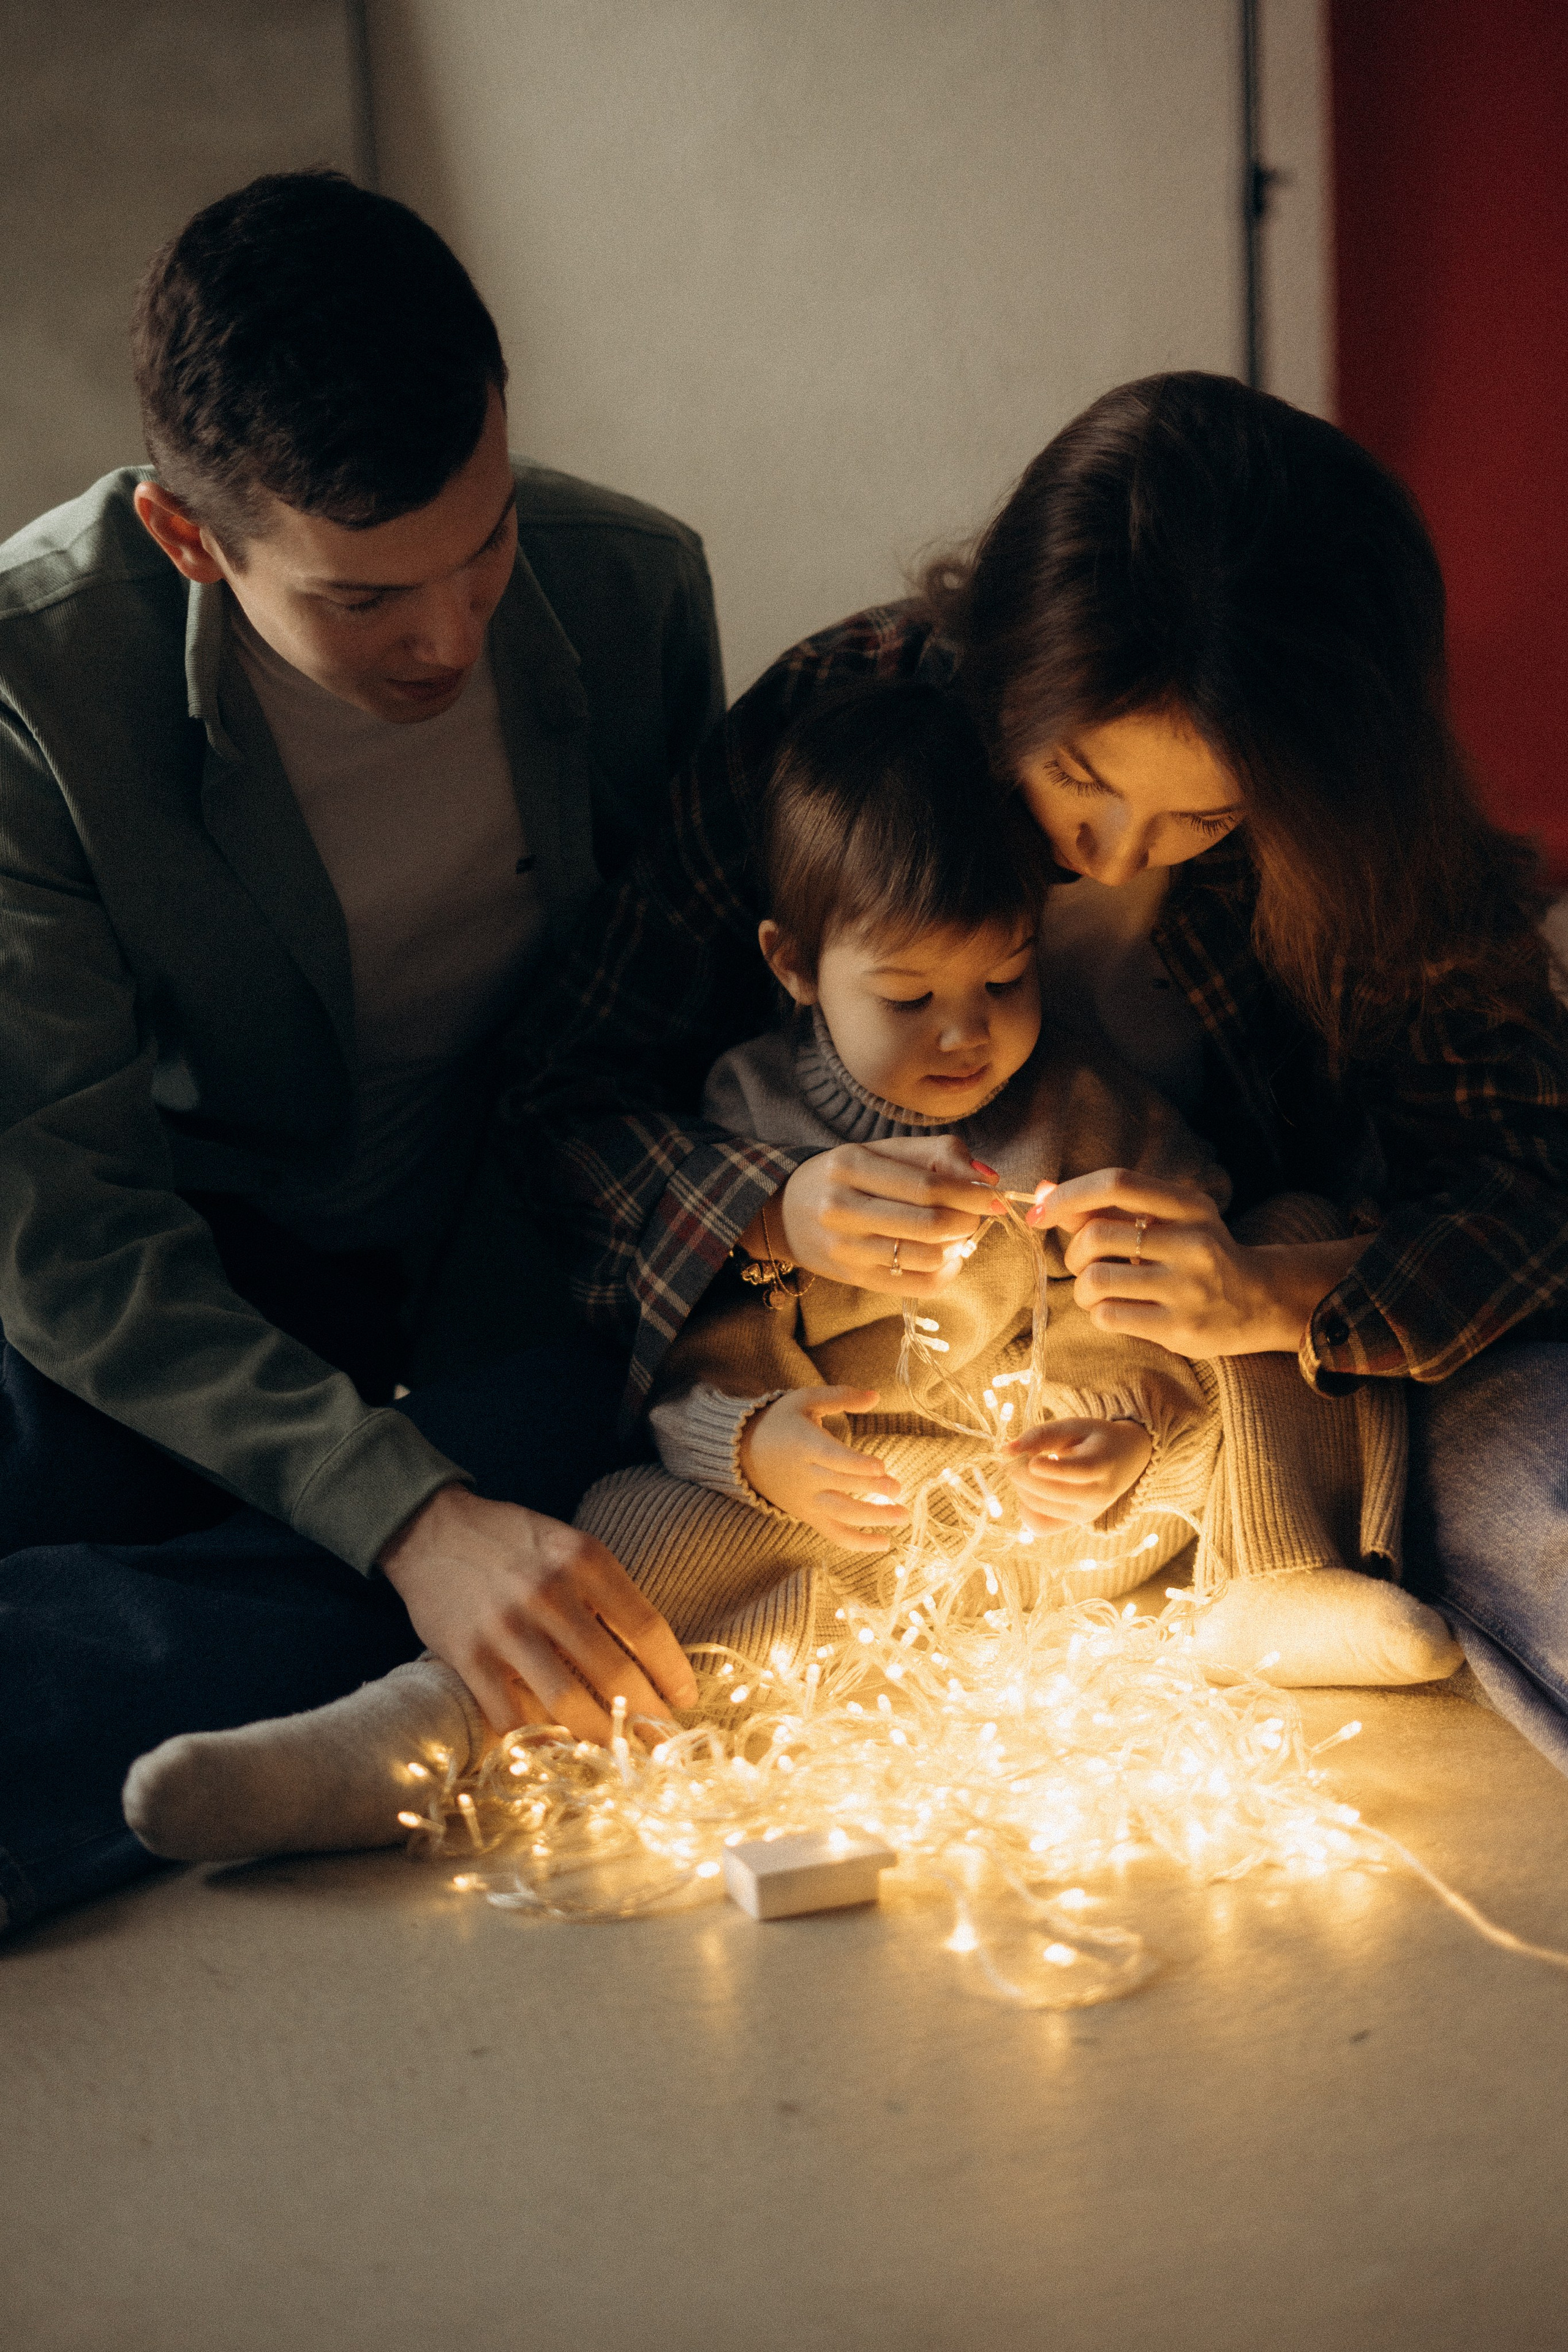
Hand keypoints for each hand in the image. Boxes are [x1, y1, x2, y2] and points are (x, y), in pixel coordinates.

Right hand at [378, 1485, 698, 1739]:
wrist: (430, 1529)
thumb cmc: (511, 1541)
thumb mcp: (569, 1546)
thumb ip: (604, 1592)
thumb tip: (648, 1658)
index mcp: (583, 1559)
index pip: (646, 1628)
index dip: (672, 1672)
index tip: (685, 1699)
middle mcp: (549, 1594)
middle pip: (615, 1674)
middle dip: (647, 1717)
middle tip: (663, 1740)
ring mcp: (507, 1629)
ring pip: (568, 1704)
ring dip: (603, 1738)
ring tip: (622, 1754)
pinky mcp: (469, 1658)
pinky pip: (512, 1717)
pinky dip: (540, 1741)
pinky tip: (561, 1751)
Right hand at [738, 1385, 909, 1550]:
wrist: (745, 1454)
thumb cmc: (781, 1421)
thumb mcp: (805, 1400)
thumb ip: (840, 1397)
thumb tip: (875, 1396)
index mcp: (804, 1444)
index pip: (831, 1458)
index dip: (856, 1464)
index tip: (881, 1467)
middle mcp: (805, 1476)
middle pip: (841, 1486)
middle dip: (871, 1490)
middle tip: (898, 1489)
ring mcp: (807, 1500)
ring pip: (841, 1515)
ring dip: (873, 1518)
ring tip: (903, 1516)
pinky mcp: (808, 1515)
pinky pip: (834, 1534)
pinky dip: (858, 1543)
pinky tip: (885, 1543)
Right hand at [745, 1135, 1005, 1297]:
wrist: (785, 1210)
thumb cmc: (844, 1176)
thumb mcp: (880, 1150)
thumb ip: (936, 1154)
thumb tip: (988, 1178)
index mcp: (850, 1166)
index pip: (927, 1186)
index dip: (970, 1194)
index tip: (994, 1197)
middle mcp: (842, 1208)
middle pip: (929, 1224)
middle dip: (967, 1221)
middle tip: (976, 1216)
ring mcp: (845, 1249)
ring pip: (925, 1257)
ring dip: (957, 1248)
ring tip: (959, 1234)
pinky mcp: (852, 1278)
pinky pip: (915, 1285)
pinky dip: (944, 1274)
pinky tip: (948, 1258)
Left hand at [1003, 1417, 1152, 1532]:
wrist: (1126, 1460)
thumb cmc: (1096, 1439)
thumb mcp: (1074, 1426)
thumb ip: (1041, 1435)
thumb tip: (1005, 1450)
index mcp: (1102, 1466)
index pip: (1074, 1473)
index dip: (1047, 1469)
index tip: (1028, 1459)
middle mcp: (1097, 1496)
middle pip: (1050, 1492)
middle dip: (1021, 1474)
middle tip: (1014, 1458)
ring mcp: (1086, 1514)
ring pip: (1039, 1508)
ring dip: (1022, 1488)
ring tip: (1028, 1471)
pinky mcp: (1075, 1524)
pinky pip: (1040, 1527)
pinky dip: (1027, 1510)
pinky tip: (1032, 1491)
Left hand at [1038, 1169, 1368, 1357]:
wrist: (1259, 1300)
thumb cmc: (1197, 1254)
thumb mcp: (1167, 1219)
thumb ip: (1108, 1207)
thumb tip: (1042, 1192)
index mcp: (1188, 1205)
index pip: (1117, 1183)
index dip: (1068, 1195)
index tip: (1040, 1211)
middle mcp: (1192, 1242)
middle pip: (1096, 1236)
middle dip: (1074, 1252)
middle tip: (1084, 1263)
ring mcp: (1187, 1288)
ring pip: (1095, 1280)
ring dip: (1083, 1288)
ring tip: (1101, 1290)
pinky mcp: (1179, 1328)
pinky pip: (1108, 1316)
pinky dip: (1098, 1313)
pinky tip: (1117, 1311)